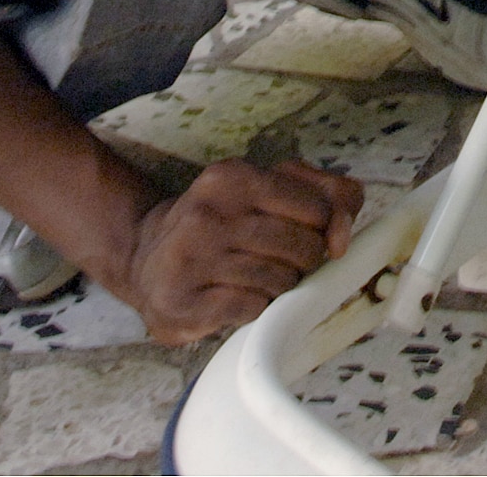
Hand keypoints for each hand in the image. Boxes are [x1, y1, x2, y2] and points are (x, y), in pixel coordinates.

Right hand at [112, 158, 363, 344]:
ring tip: (255, 278)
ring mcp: (191, 257)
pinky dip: (256, 309)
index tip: (307, 234)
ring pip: (281, 281)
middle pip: (305, 248)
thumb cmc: (223, 223)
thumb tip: (342, 239)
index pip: (320, 208)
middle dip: (304, 261)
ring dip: (280, 287)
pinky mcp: (182, 301)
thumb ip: (326, 197)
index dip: (325, 229)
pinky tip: (237, 298)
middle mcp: (209, 212)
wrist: (145, 258)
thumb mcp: (268, 190)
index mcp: (234, 176)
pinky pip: (253, 310)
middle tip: (279, 260)